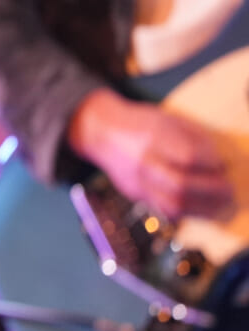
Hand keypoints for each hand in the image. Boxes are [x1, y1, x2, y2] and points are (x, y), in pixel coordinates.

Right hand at [68, 89, 232, 219]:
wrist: (101, 133)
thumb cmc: (140, 123)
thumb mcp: (167, 119)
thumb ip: (193, 137)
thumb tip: (218, 162)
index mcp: (153, 135)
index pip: (188, 156)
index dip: (211, 163)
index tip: (222, 165)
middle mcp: (143, 160)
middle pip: (180, 184)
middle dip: (212, 191)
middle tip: (229, 190)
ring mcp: (137, 180)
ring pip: (172, 204)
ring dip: (203, 208)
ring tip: (220, 204)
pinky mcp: (135, 194)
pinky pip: (164, 210)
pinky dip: (187, 212)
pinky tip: (200, 207)